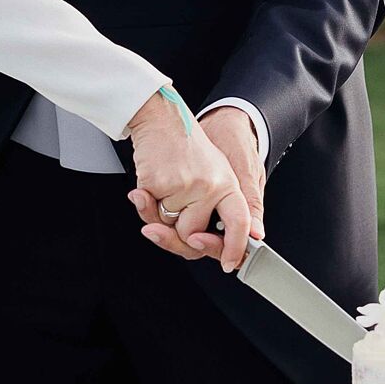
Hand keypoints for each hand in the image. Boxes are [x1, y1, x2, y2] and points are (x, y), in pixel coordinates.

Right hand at [124, 89, 254, 273]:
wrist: (161, 119)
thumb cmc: (184, 148)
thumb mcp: (212, 174)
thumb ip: (215, 208)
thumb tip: (208, 243)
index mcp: (229, 185)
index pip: (239, 224)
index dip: (234, 248)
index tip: (229, 264)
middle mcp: (212, 187)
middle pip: (195, 237)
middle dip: (177, 238)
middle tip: (167, 231)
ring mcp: (187, 187)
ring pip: (169, 227)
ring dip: (159, 216)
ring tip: (162, 190)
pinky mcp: (162, 185)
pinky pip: (150, 212)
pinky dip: (145, 203)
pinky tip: (148, 185)